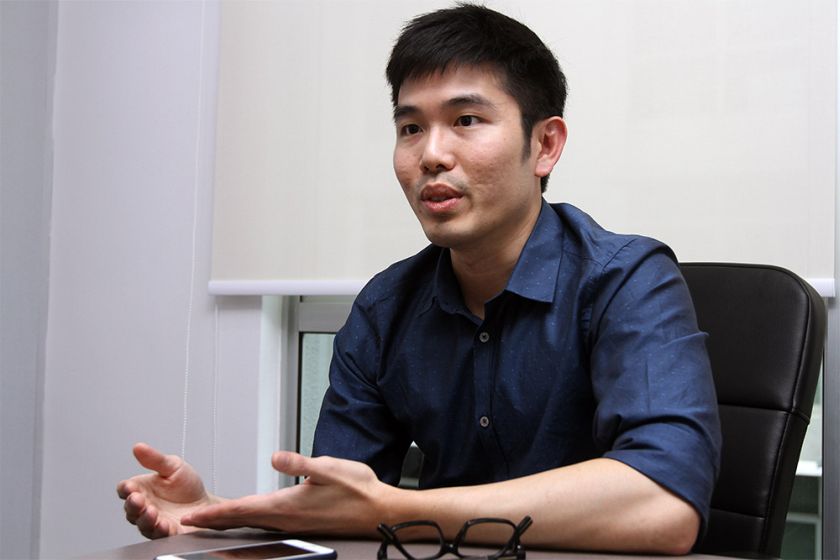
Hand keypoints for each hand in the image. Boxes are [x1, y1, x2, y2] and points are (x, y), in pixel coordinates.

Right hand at [117, 442, 218, 538]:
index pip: (126, 489)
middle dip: (133, 504)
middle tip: (138, 499)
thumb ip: (155, 459)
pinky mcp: (166, 532)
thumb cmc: (187, 486)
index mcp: (143, 489)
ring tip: (151, 511)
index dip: (125, 488)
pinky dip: (159, 530)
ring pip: (142, 523)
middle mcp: (145, 506)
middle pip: (131, 508)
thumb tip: (138, 447)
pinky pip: (158, 534)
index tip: (130, 486)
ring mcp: (154, 520)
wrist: (206, 503)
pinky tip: (162, 524)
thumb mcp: (173, 466)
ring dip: (144, 518)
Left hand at [181, 452, 397, 535]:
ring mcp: (294, 524)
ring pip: (253, 524)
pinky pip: (267, 525)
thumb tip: (275, 457)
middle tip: (189, 525)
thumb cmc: (357, 490)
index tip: (192, 519)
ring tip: (211, 522)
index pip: (242, 510)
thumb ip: (299, 462)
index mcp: (287, 505)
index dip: (214, 515)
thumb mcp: (328, 467)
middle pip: (242, 521)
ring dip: (230, 523)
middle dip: (214, 523)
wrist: (378, 511)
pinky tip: (248, 519)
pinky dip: (249, 522)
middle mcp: (286, 519)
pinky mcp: (302, 524)